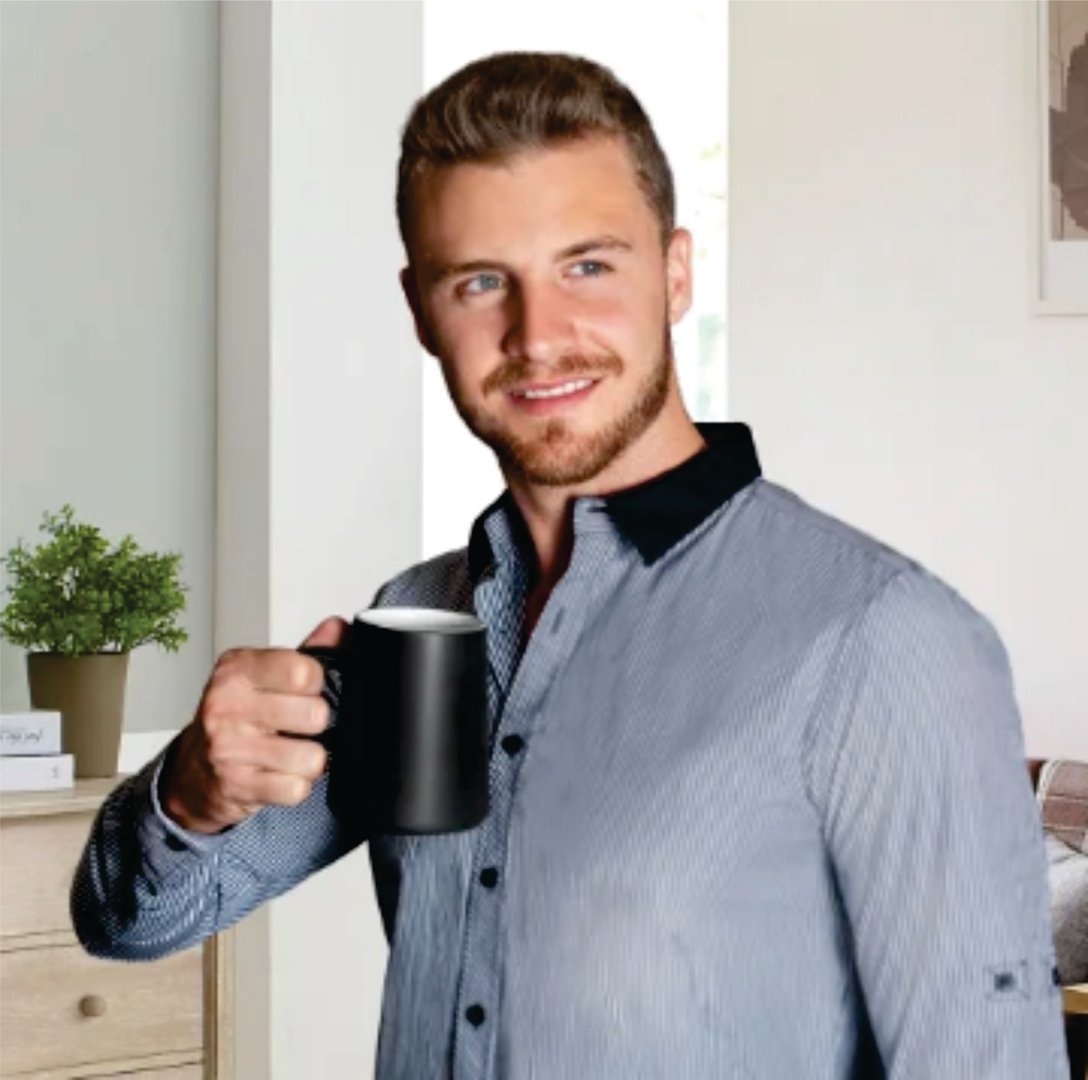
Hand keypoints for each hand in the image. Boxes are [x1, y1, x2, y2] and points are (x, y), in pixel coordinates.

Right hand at [159, 616, 348, 833]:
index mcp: (237, 670)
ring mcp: (229, 747)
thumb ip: (307, 653)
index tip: (307, 689)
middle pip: (314, 714)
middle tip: (298, 725)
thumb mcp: (264, 676)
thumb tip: (340, 628)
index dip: (316, 683)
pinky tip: (279, 775)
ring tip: (290, 752)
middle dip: (316, 723)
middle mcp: (227, 705)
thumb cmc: (235, 718)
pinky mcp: (236, 786)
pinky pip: (296, 789)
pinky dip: (295, 786)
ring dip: (310, 760)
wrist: (192, 771)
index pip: (303, 671)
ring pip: (311, 757)